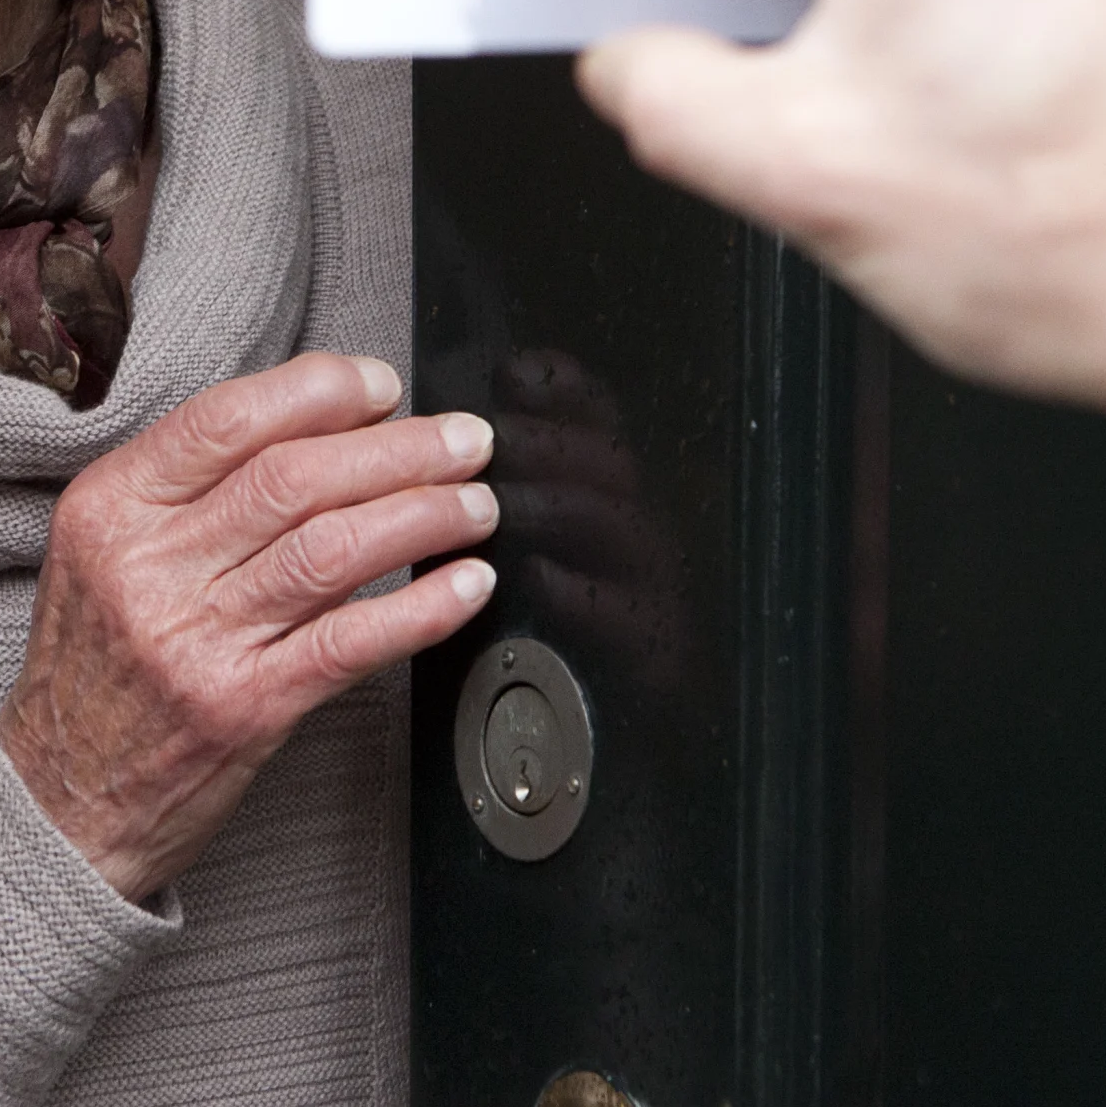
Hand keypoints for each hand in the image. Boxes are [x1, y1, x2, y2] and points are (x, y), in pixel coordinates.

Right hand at [0, 353, 497, 900]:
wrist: (57, 803)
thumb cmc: (94, 673)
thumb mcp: (103, 558)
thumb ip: (189, 494)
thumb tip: (325, 431)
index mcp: (109, 509)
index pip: (228, 420)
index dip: (322, 391)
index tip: (382, 388)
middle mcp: (147, 567)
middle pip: (296, 477)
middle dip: (401, 448)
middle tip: (464, 441)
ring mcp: (195, 640)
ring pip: (333, 548)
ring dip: (426, 515)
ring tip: (476, 505)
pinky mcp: (244, 708)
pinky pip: (352, 642)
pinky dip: (423, 607)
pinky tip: (466, 585)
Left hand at [485, 350, 686, 700]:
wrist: (605, 734)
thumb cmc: (565, 636)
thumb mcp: (533, 549)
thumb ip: (504, 492)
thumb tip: (448, 438)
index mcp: (605, 500)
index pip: (596, 426)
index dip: (563, 393)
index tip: (521, 373)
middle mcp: (634, 534)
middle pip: (611, 466)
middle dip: (552, 443)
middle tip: (496, 435)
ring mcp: (650, 588)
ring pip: (617, 528)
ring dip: (557, 508)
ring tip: (503, 503)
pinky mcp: (657, 651)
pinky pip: (623, 615)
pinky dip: (577, 594)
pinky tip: (539, 580)